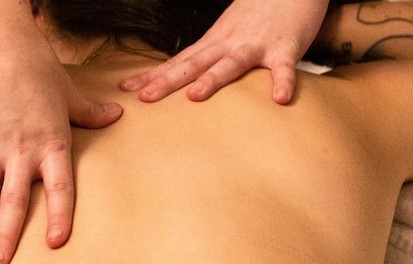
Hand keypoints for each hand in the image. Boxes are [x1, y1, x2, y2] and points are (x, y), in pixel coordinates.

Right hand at [0, 7, 121, 263]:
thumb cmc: (37, 66)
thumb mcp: (70, 93)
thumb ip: (91, 113)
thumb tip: (116, 116)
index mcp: (51, 143)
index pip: (60, 187)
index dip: (58, 215)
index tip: (54, 243)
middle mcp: (20, 151)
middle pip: (13, 201)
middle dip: (5, 237)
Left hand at [120, 0, 328, 104]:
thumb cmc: (258, 14)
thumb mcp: (226, 33)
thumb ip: (208, 56)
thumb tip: (184, 82)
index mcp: (213, 42)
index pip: (178, 62)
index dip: (153, 76)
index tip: (127, 90)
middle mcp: (229, 43)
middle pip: (194, 64)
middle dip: (168, 81)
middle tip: (145, 98)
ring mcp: (256, 44)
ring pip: (231, 63)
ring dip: (213, 79)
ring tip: (195, 97)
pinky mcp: (285, 48)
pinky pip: (283, 68)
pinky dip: (282, 82)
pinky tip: (279, 99)